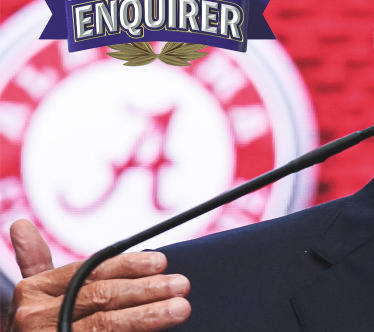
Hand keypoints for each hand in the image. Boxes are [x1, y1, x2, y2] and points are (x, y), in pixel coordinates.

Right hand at [7, 219, 190, 330]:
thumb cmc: (39, 325)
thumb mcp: (34, 295)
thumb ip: (35, 261)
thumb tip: (20, 224)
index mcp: (32, 290)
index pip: (90, 272)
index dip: (127, 265)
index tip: (162, 261)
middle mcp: (35, 316)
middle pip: (101, 297)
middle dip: (146, 290)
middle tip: (181, 285)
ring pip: (106, 325)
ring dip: (148, 315)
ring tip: (180, 308)